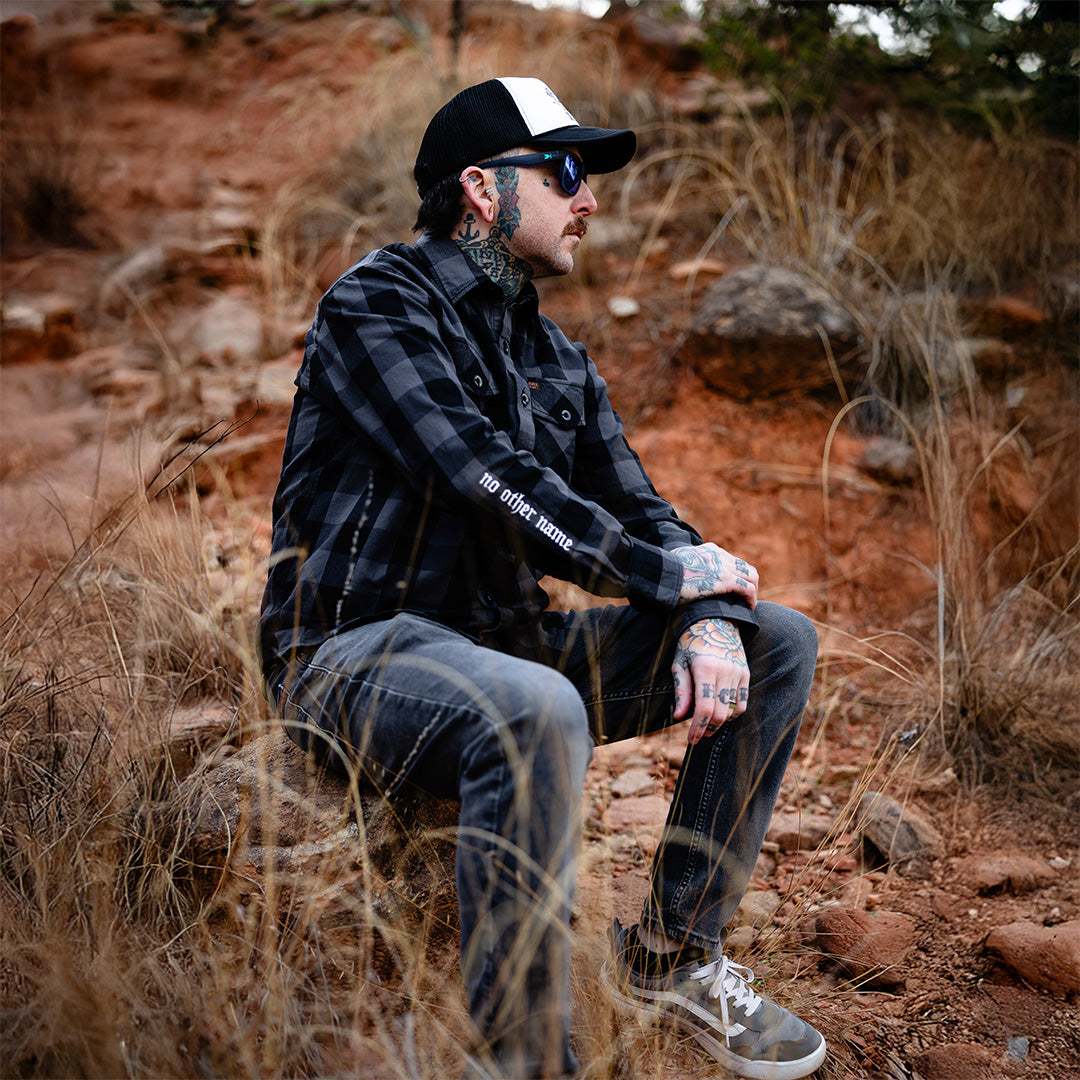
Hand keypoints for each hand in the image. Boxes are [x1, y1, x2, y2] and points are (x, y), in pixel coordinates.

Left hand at [671, 617, 748, 744]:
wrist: (714, 620)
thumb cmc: (691, 643)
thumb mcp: (679, 664)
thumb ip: (681, 691)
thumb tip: (679, 717)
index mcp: (705, 668)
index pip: (705, 708)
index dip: (698, 728)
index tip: (691, 739)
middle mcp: (724, 671)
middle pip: (720, 713)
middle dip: (708, 729)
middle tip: (697, 735)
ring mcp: (738, 673)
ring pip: (733, 711)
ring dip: (720, 723)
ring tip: (707, 724)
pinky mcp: (746, 674)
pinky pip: (743, 703)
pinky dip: (732, 713)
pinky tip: (721, 713)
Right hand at [673, 543, 757, 607]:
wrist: (664, 573)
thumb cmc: (665, 572)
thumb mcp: (678, 562)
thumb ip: (687, 565)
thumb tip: (681, 575)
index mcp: (710, 550)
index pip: (732, 561)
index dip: (738, 576)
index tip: (736, 589)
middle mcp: (720, 555)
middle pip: (746, 568)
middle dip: (750, 583)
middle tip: (745, 599)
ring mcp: (724, 567)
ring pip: (751, 577)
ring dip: (753, 591)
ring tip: (749, 605)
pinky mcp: (725, 580)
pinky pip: (747, 588)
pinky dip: (751, 598)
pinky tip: (749, 608)